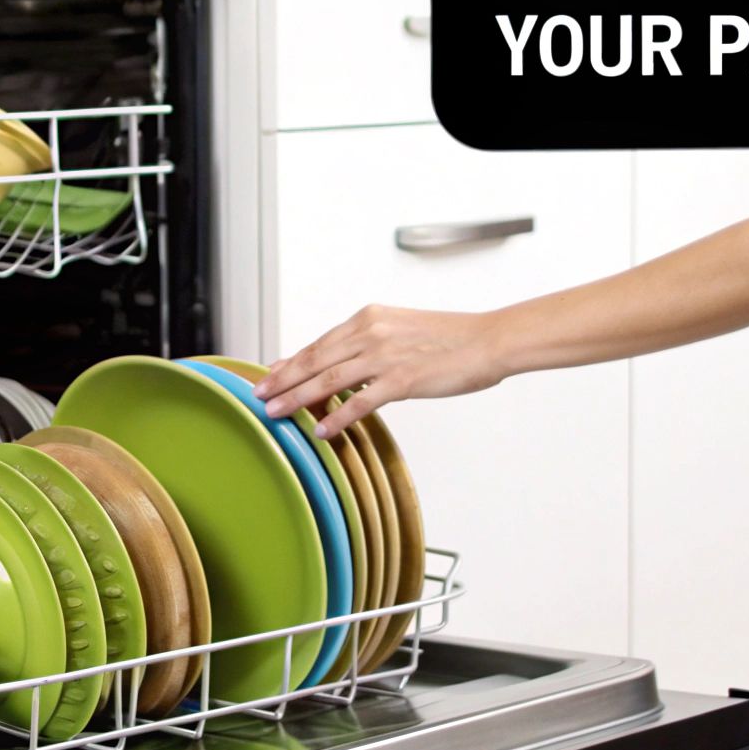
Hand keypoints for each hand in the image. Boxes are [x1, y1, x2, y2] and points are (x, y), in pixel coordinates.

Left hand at [253, 304, 506, 436]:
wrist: (489, 339)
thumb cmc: (451, 339)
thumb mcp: (403, 329)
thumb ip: (372, 343)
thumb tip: (346, 363)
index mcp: (369, 318)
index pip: (320, 343)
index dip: (291, 361)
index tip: (269, 375)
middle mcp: (371, 332)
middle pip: (315, 358)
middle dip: (283, 379)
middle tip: (258, 396)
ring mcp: (385, 355)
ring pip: (329, 379)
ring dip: (297, 398)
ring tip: (275, 413)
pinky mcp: (403, 378)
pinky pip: (361, 401)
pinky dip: (338, 417)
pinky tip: (321, 431)